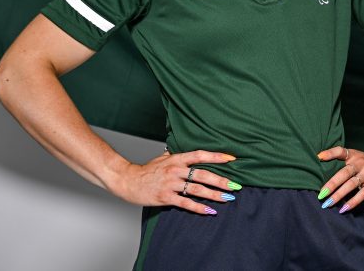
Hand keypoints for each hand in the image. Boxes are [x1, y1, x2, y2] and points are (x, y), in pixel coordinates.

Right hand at [108, 150, 238, 214]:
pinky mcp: (165, 197)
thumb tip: (193, 152)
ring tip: (228, 198)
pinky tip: (210, 210)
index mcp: (177, 159)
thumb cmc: (147, 170)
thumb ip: (179, 155)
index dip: (217, 156)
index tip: (232, 158)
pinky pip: (185, 203)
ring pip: (197, 189)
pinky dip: (199, 207)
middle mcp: (175, 170)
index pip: (200, 155)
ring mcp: (170, 184)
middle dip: (221, 180)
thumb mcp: (163, 158)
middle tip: (235, 185)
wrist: (128, 181)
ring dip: (214, 194)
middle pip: (202, 174)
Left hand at [317, 146, 363, 213]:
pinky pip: (362, 194)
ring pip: (352, 184)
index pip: (341, 151)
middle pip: (345, 173)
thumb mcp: (354, 156)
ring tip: (328, 203)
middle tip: (321, 194)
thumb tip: (319, 161)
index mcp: (353, 155)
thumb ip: (338, 159)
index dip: (330, 153)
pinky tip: (344, 208)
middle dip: (332, 184)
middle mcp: (360, 163)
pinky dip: (353, 202)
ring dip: (339, 195)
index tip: (319, 157)